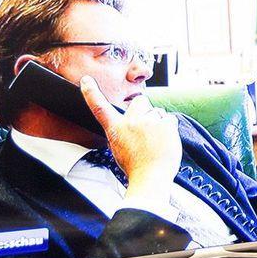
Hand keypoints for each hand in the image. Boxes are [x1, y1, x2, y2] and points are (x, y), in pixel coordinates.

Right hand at [80, 78, 181, 196]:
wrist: (151, 177)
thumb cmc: (136, 167)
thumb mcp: (119, 148)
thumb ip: (123, 132)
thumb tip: (132, 124)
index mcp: (116, 129)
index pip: (100, 107)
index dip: (91, 92)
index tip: (86, 80)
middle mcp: (131, 122)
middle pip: (140, 101)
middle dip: (144, 109)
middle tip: (147, 126)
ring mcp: (149, 122)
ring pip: (157, 112)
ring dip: (158, 122)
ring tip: (156, 140)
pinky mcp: (166, 124)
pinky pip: (170, 119)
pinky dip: (170, 128)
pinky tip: (165, 140)